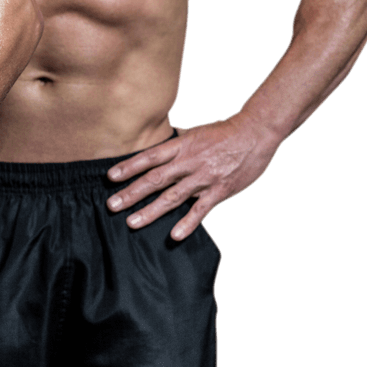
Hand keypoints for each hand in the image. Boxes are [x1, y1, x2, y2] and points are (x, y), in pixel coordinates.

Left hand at [105, 117, 279, 239]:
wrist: (256, 133)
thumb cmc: (224, 132)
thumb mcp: (195, 131)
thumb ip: (175, 140)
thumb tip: (157, 139)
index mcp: (181, 146)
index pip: (149, 157)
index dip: (129, 167)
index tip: (110, 177)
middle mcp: (189, 162)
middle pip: (155, 179)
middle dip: (132, 193)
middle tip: (111, 204)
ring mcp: (204, 178)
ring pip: (173, 197)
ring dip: (151, 211)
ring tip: (132, 222)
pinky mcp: (219, 191)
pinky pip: (201, 210)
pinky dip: (188, 223)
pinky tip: (174, 235)